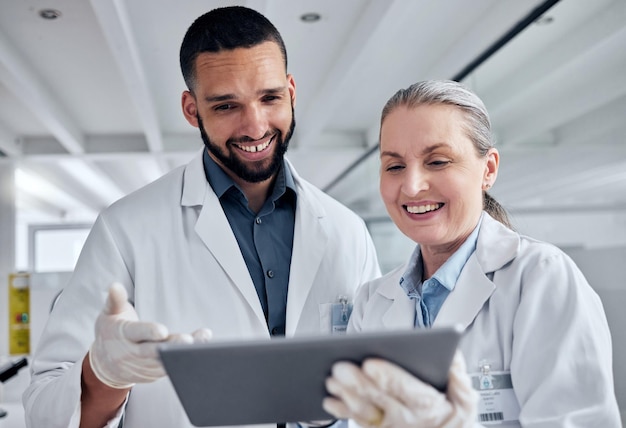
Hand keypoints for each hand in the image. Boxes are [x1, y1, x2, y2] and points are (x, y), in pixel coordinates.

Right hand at [89, 282, 211, 388]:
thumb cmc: (110, 333)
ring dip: (185, 352)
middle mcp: (132, 353)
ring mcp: (143, 367)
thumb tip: (115, 285)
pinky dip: (185, 359)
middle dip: (171, 347)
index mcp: (122, 335)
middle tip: (188, 341)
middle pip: (153, 351)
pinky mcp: (153, 374)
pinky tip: (202, 348)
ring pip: (165, 361)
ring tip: (203, 339)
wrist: (104, 364)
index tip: (162, 331)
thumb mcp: (109, 314)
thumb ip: (115, 300)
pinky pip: (170, 368)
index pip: (136, 333)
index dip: (149, 332)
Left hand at [323, 350, 476, 427]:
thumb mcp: (465, 403)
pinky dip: (343, 412)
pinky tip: (331, 401)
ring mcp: (390, 427)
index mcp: (428, 405)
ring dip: (346, 397)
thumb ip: (461, 381)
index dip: (388, 376)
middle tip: (341, 368)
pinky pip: (358, 423)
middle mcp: (406, 418)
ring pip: (365, 413)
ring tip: (332, 381)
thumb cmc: (450, 419)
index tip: (370, 364)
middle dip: (358, 383)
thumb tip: (453, 358)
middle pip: (379, 399)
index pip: (406, 389)